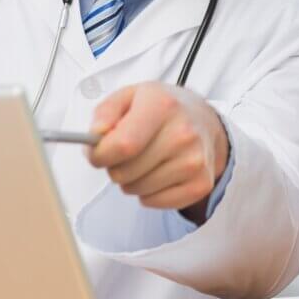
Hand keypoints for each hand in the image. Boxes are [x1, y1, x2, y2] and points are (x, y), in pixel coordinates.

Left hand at [86, 82, 228, 219]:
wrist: (203, 120)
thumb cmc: (162, 110)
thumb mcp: (129, 96)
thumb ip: (105, 113)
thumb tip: (95, 136)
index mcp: (162, 105)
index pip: (122, 145)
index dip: (101, 155)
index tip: (98, 153)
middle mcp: (183, 133)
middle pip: (125, 172)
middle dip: (116, 167)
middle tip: (128, 152)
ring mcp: (194, 161)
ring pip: (137, 190)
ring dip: (133, 180)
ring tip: (147, 160)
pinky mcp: (200, 184)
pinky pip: (153, 202)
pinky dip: (149, 193)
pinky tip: (160, 172)